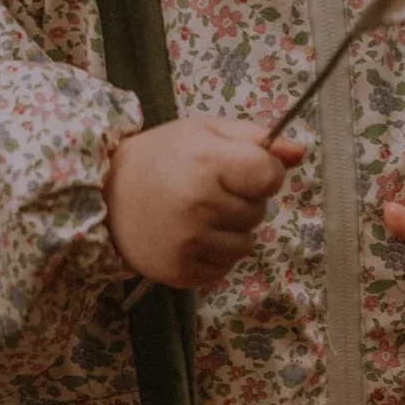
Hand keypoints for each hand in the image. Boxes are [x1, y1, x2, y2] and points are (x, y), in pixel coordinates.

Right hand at [106, 117, 303, 291]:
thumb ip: (255, 140)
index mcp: (208, 164)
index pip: (270, 177)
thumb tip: (299, 154)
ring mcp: (190, 244)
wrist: (104, 196)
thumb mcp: (204, 133)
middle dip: (242, 202)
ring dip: (230, 233)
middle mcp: (200, 207)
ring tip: (198, 217)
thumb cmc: (160, 157)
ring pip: (244, 245)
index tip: (241, 171)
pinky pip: (223, 269)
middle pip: (258, 212)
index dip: (262, 173)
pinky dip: (213, 256)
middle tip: (207, 191)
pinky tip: (190, 238)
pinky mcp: (181, 272)